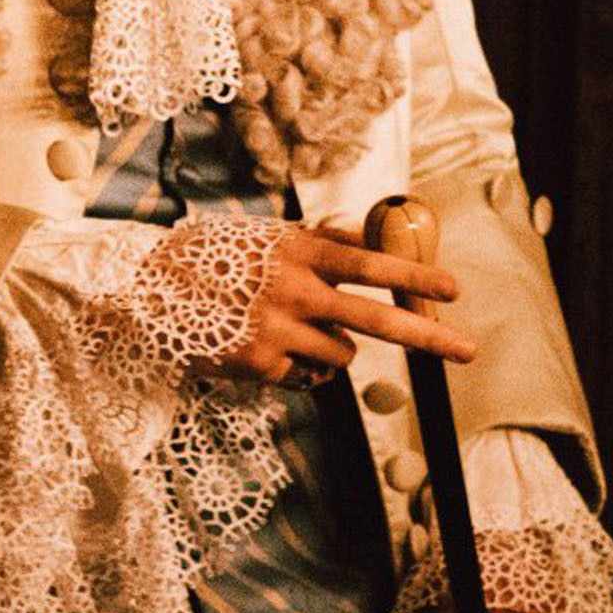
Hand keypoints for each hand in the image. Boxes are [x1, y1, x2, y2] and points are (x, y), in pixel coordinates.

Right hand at [196, 221, 477, 388]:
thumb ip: (316, 241)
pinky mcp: (258, 366)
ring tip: (297, 332)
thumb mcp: (264, 238)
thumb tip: (364, 236)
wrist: (144, 291)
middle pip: (375, 319)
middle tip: (468, 350)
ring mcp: (275, 332)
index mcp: (296, 253)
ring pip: (343, 355)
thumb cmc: (210, 258)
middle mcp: (291, 292)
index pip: (369, 264)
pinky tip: (270, 351)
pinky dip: (303, 369)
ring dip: (336, 349)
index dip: (415, 276)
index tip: (455, 289)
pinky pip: (309, 377)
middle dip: (429, 335)